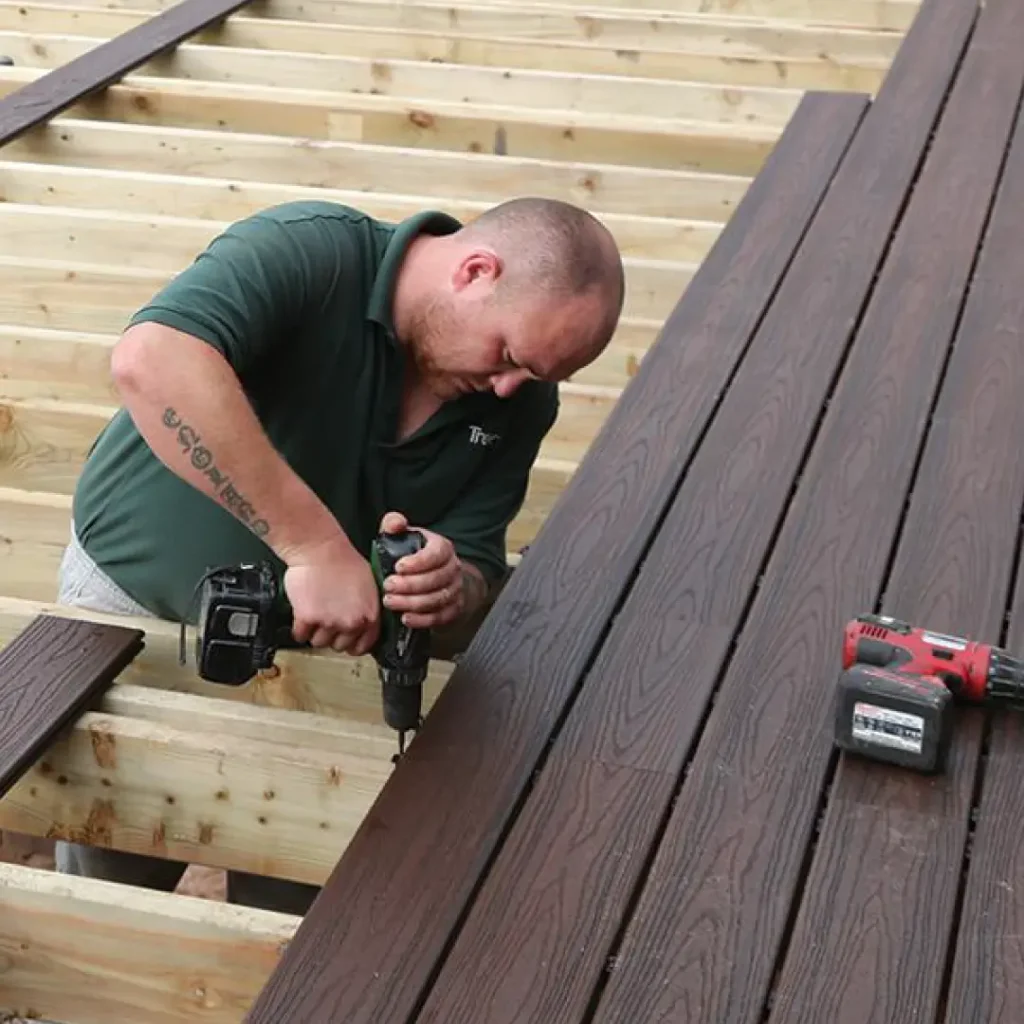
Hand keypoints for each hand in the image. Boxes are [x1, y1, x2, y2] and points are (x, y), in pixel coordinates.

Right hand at [283, 534, 380, 655]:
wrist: (319, 549)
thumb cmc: (342, 560)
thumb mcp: (368, 586)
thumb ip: (367, 608)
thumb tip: (362, 623)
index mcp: (369, 615)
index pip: (364, 645)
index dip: (353, 644)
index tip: (346, 641)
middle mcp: (352, 623)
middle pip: (339, 646)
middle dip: (331, 635)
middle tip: (326, 618)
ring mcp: (329, 622)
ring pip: (318, 642)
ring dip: (314, 631)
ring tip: (314, 611)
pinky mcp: (308, 619)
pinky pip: (300, 636)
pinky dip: (299, 628)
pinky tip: (302, 614)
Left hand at [378, 511, 463, 628]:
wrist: (437, 576)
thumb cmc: (414, 555)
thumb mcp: (404, 536)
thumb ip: (394, 525)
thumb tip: (395, 524)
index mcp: (443, 548)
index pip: (436, 554)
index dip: (418, 562)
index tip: (398, 567)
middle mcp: (453, 568)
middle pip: (436, 579)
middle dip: (410, 585)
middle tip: (387, 586)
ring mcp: (455, 590)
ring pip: (438, 599)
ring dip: (412, 603)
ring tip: (390, 602)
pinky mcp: (453, 609)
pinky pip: (441, 617)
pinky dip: (423, 620)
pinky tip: (405, 618)